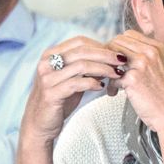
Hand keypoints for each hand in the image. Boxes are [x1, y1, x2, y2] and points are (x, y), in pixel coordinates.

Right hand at [14, 35, 125, 163]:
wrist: (40, 122)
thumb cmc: (60, 98)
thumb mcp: (73, 77)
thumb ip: (86, 66)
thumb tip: (111, 57)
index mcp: (51, 55)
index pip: (80, 41)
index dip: (101, 45)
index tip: (116, 53)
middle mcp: (46, 63)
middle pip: (82, 51)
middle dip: (106, 55)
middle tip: (122, 61)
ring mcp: (47, 78)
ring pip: (81, 66)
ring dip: (103, 69)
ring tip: (116, 74)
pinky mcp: (51, 94)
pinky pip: (76, 84)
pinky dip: (92, 83)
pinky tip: (102, 87)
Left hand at [107, 30, 163, 163]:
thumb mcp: (162, 68)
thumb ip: (147, 57)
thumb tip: (124, 53)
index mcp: (159, 47)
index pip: (129, 35)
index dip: (118, 45)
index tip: (115, 57)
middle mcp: (151, 52)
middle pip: (117, 42)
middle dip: (109, 55)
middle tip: (107, 68)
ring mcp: (142, 64)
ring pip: (111, 57)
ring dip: (106, 68)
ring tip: (109, 81)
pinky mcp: (133, 79)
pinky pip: (112, 77)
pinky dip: (111, 86)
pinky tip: (115, 93)